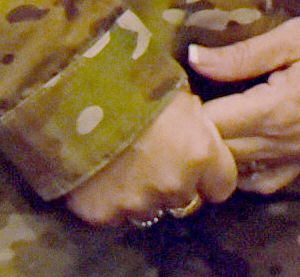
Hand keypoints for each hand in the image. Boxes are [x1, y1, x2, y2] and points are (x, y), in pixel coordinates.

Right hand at [64, 89, 235, 228]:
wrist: (76, 95)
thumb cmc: (134, 84)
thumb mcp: (181, 97)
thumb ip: (198, 128)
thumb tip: (203, 139)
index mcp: (201, 154)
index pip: (223, 186)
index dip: (210, 176)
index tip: (198, 165)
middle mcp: (175, 185)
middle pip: (186, 200)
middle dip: (175, 184)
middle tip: (155, 160)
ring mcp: (138, 203)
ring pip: (150, 210)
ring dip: (143, 195)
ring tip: (125, 167)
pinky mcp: (103, 214)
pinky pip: (115, 215)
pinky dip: (110, 201)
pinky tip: (101, 177)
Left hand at [193, 10, 299, 193]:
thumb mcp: (291, 36)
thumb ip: (240, 55)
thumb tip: (193, 58)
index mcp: (276, 109)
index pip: (211, 125)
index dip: (187, 110)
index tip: (178, 90)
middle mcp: (284, 142)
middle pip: (220, 152)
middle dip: (197, 132)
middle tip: (186, 106)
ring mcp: (297, 155)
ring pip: (238, 170)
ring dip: (218, 151)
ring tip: (209, 123)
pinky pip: (266, 181)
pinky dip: (244, 172)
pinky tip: (237, 148)